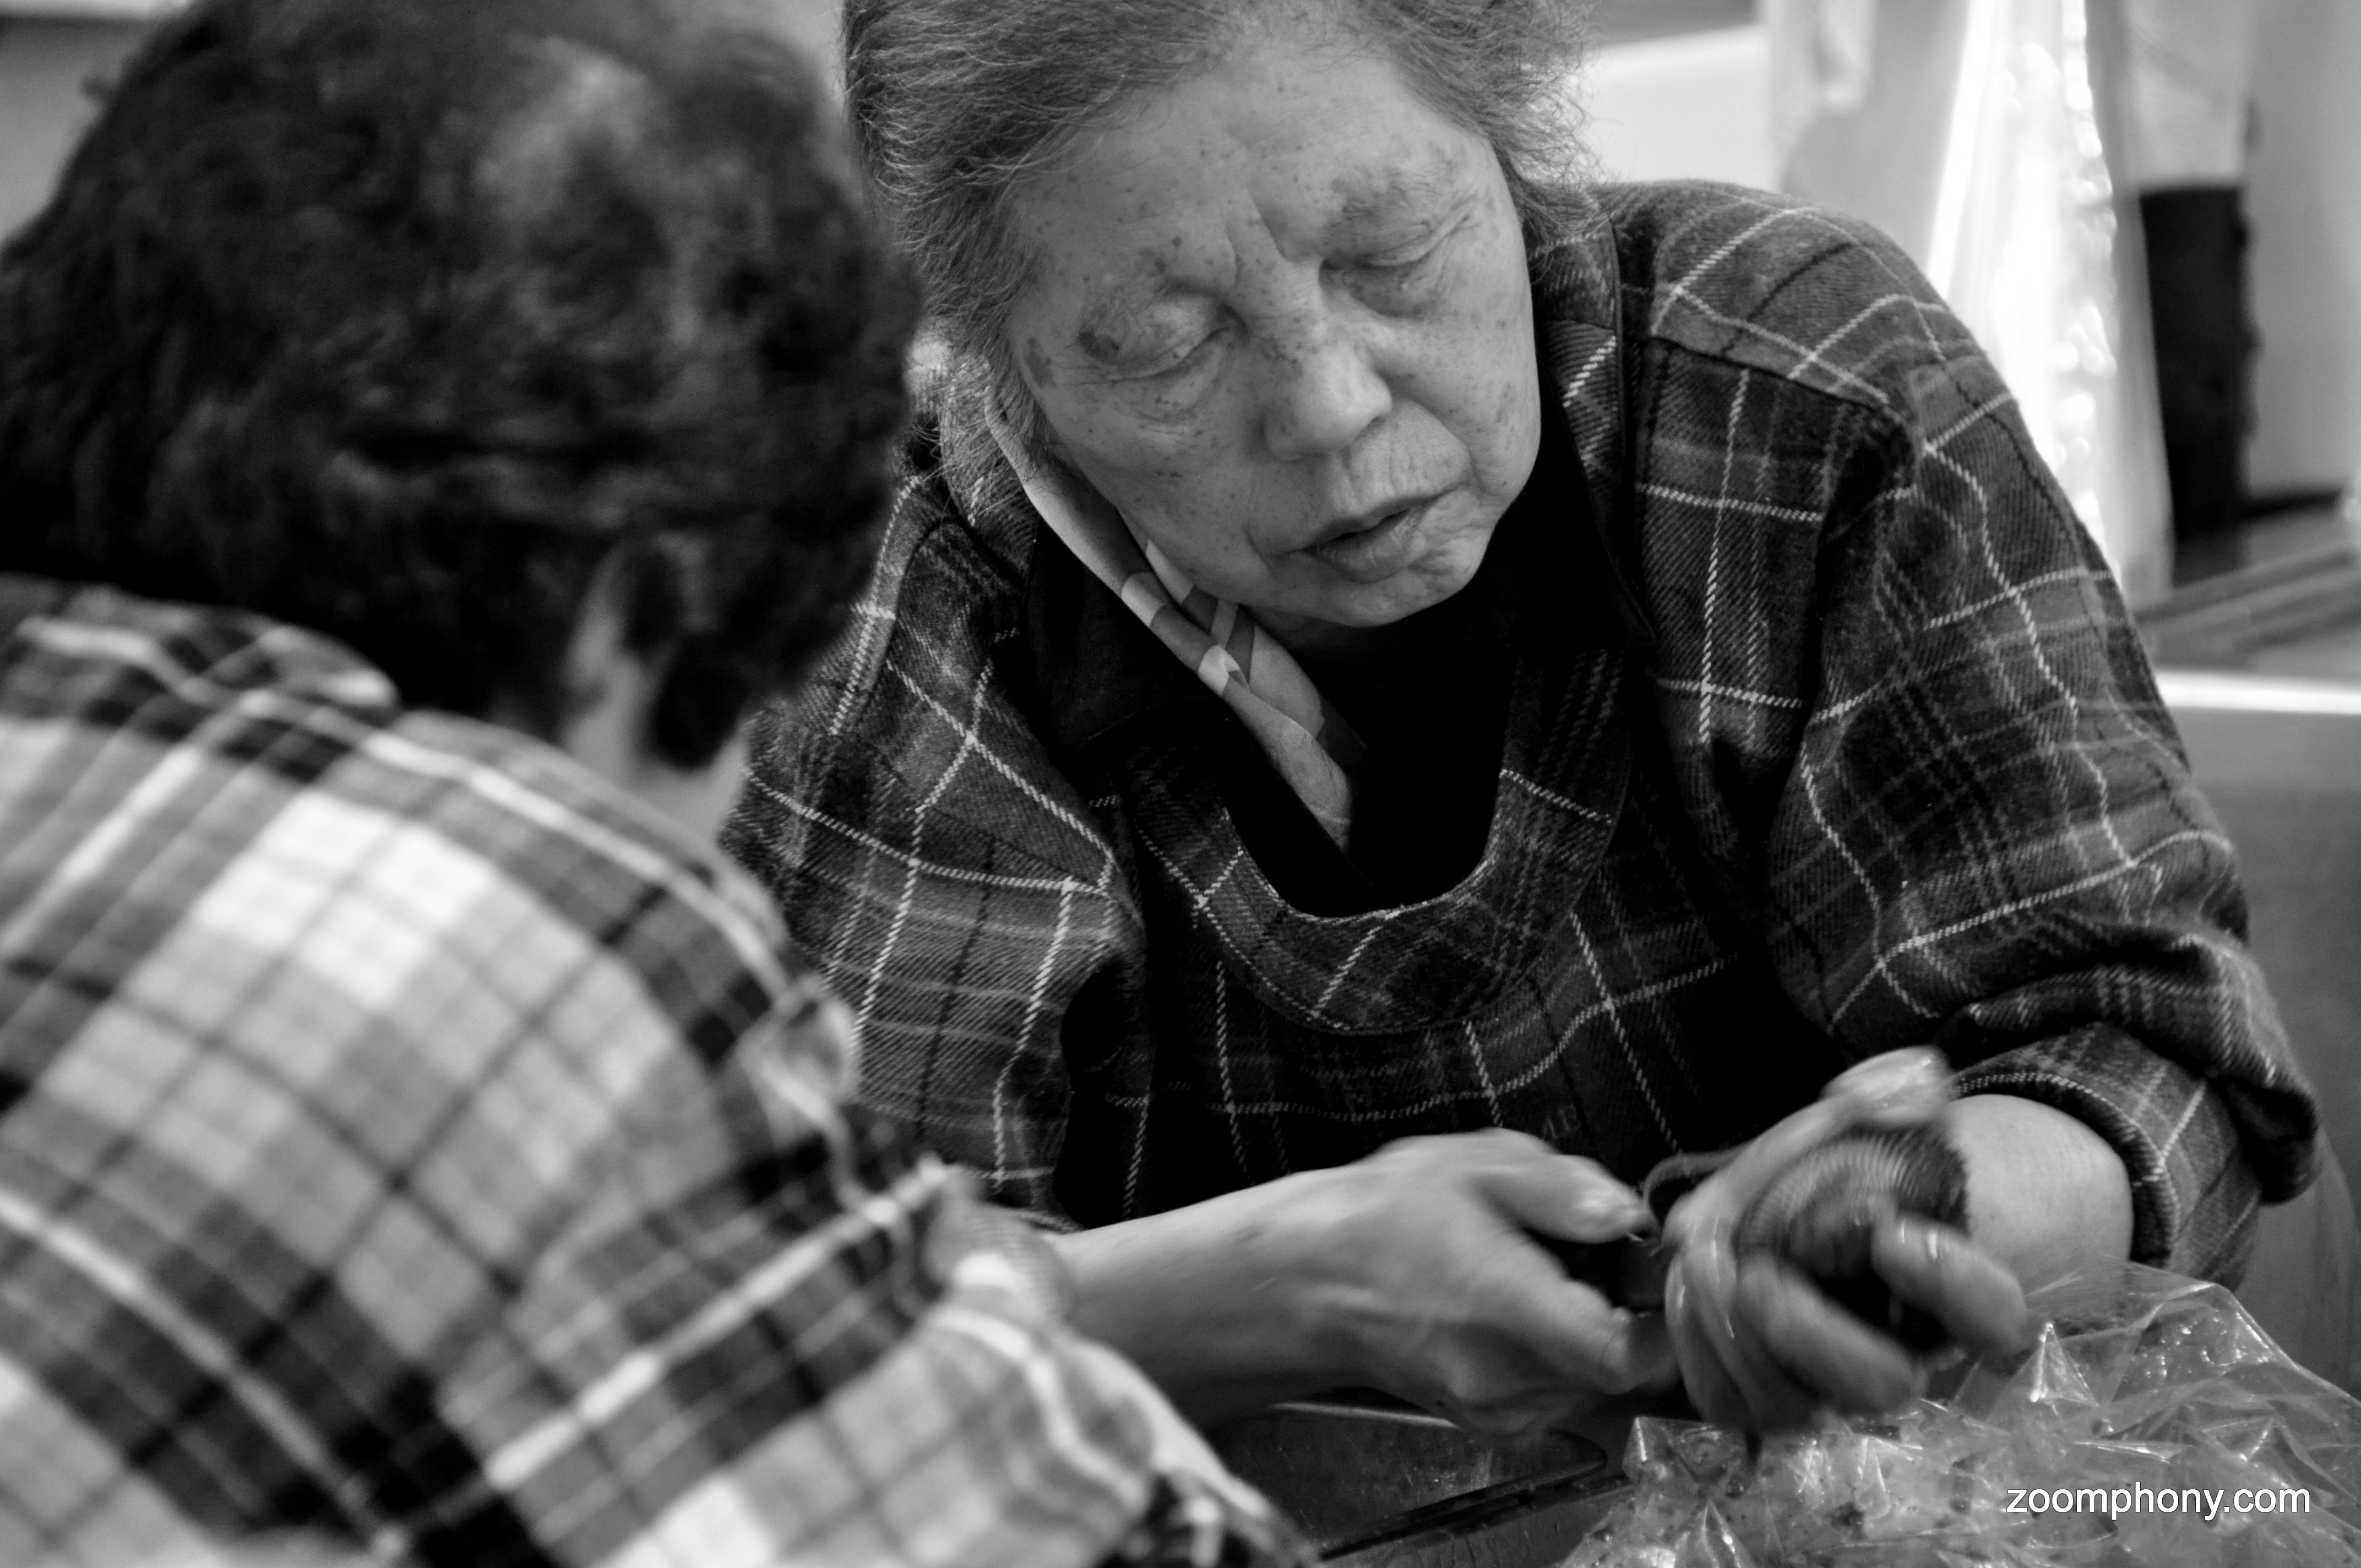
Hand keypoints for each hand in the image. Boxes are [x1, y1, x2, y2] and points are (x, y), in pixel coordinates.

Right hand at [1282, 1129, 1680, 1436]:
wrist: (1309, 1281)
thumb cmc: (1384, 1215)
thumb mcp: (1474, 1166)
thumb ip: (1561, 1189)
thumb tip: (1628, 1217)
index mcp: (1506, 1308)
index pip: (1628, 1354)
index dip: (1662, 1316)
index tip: (1647, 1269)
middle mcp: (1506, 1377)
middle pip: (1620, 1366)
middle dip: (1623, 1310)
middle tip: (1584, 1255)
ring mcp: (1498, 1410)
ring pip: (1594, 1382)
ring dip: (1591, 1332)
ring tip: (1539, 1277)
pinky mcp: (1491, 1422)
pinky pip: (1560, 1394)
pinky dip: (1561, 1354)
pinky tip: (1518, 1309)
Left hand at [1660, 1052, 2028, 1431]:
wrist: (1832, 1204)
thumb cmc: (1875, 1163)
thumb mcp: (1890, 1113)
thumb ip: (1894, 1094)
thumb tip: (1873, 1094)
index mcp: (1957, 1296)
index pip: (1989, 1317)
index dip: (1949, 1283)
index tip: (1891, 1231)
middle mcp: (1899, 1354)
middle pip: (1880, 1385)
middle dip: (1812, 1333)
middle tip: (1760, 1274)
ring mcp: (1829, 1383)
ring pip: (1794, 1408)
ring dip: (1736, 1338)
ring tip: (1701, 1264)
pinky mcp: (1763, 1387)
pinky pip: (1729, 1402)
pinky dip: (1695, 1346)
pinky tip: (1682, 1284)